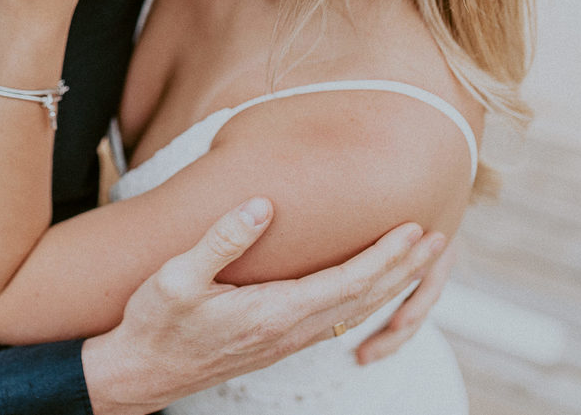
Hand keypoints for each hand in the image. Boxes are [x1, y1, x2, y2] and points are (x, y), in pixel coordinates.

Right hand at [81, 198, 445, 414]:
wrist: (142, 373)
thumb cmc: (155, 324)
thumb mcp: (176, 278)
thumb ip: (220, 241)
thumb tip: (259, 206)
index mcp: (272, 311)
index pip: (347, 281)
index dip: (384, 255)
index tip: (413, 228)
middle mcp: (289, 330)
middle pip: (363, 298)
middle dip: (404, 268)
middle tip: (438, 239)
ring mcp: (285, 340)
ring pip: (353, 311)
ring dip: (391, 283)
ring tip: (417, 259)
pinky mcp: (277, 342)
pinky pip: (335, 320)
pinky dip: (364, 299)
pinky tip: (368, 289)